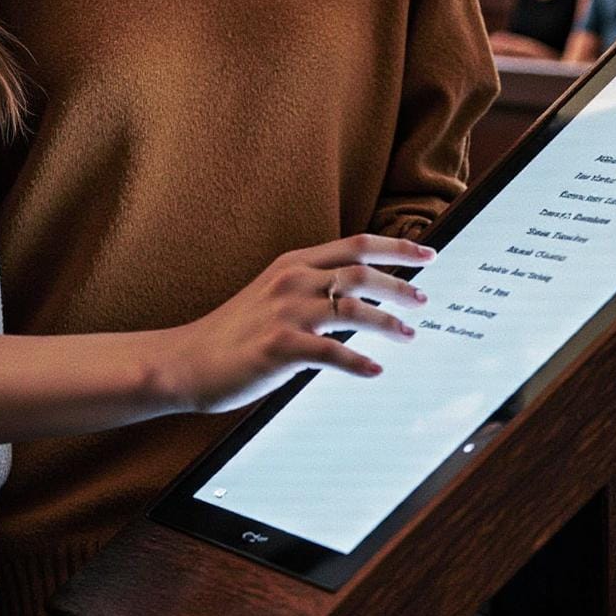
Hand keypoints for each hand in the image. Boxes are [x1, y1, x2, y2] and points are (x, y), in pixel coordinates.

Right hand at [160, 234, 431, 415]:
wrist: (185, 360)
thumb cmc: (233, 333)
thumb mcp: (272, 295)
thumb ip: (310, 288)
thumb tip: (356, 296)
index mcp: (293, 263)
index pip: (355, 244)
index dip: (396, 247)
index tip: (429, 254)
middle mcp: (291, 280)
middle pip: (361, 271)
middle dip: (401, 284)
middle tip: (424, 301)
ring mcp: (284, 312)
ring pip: (352, 308)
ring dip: (388, 323)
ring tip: (409, 336)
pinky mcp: (278, 347)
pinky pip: (330, 352)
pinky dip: (358, 363)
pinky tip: (375, 371)